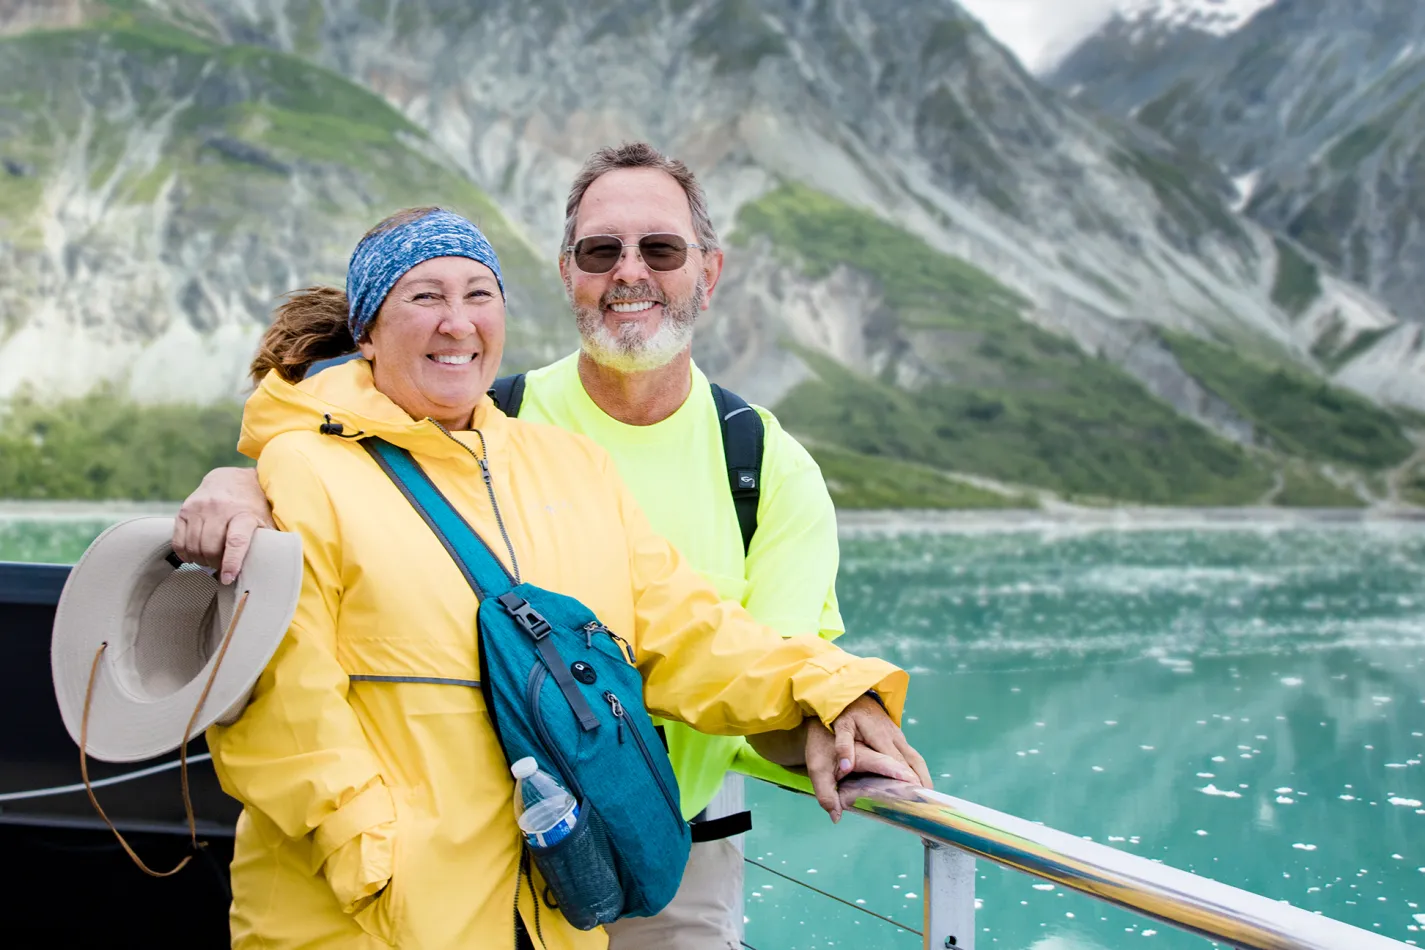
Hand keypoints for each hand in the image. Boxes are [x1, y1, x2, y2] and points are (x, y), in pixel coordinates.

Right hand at [172, 467, 272, 583]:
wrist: (231, 479)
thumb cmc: (252, 506)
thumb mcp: (265, 520)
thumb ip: (267, 541)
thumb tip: (272, 567)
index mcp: (244, 513)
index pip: (236, 542)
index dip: (231, 563)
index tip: (228, 578)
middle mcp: (220, 508)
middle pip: (211, 548)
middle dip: (215, 564)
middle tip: (221, 568)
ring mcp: (200, 508)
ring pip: (194, 546)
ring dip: (200, 560)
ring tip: (209, 561)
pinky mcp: (185, 509)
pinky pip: (179, 540)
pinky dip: (184, 553)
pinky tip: (193, 556)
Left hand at [806, 695, 932, 822]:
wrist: (854, 692)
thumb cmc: (845, 712)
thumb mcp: (840, 726)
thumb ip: (843, 746)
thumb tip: (846, 768)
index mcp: (882, 737)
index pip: (898, 763)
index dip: (908, 781)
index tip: (915, 799)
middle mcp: (895, 737)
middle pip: (913, 763)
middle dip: (922, 783)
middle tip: (928, 805)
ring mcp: (899, 736)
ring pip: (916, 759)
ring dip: (924, 777)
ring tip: (927, 799)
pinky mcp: (898, 737)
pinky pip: (912, 756)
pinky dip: (918, 771)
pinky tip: (918, 783)